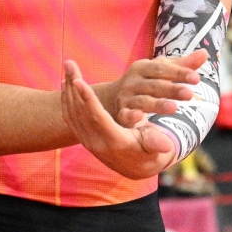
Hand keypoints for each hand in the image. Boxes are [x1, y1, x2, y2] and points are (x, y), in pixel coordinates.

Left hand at [62, 60, 176, 179]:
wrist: (137, 168)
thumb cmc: (150, 151)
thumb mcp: (156, 146)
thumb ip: (157, 143)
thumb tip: (167, 146)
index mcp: (115, 141)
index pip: (97, 117)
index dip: (87, 99)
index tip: (78, 81)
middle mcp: (97, 143)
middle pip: (79, 111)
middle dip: (73, 86)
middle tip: (69, 63)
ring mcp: (87, 141)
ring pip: (71, 112)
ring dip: (67, 89)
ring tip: (68, 66)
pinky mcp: (83, 138)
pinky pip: (70, 117)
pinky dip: (66, 99)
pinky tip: (65, 82)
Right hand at [99, 51, 204, 126]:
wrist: (112, 98)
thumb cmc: (144, 82)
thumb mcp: (160, 71)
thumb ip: (182, 65)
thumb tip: (205, 53)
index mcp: (143, 68)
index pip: (162, 68)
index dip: (178, 72)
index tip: (196, 78)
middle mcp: (133, 81)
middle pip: (154, 85)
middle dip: (172, 89)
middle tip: (189, 94)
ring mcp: (126, 97)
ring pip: (143, 101)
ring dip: (157, 104)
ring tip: (174, 108)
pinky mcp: (121, 114)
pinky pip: (126, 115)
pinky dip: (131, 116)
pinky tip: (140, 118)